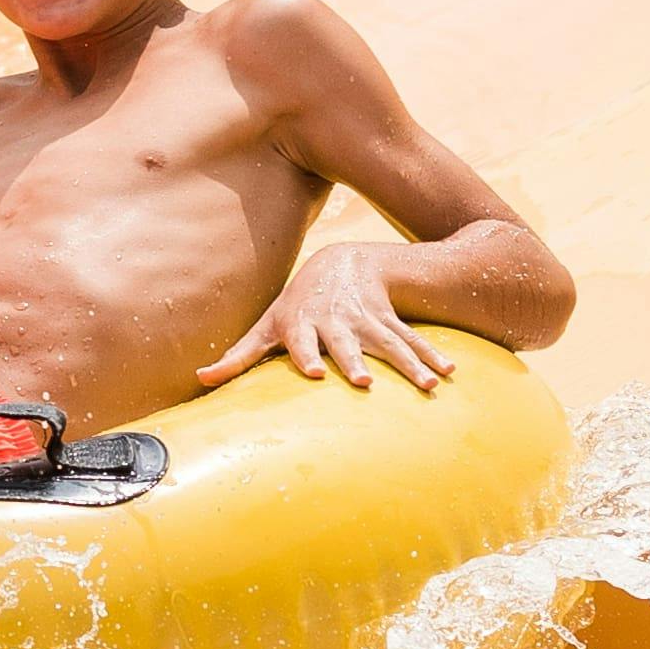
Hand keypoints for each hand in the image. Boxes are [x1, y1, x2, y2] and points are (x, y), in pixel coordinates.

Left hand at [198, 245, 453, 396]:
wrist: (343, 263)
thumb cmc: (298, 304)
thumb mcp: (269, 324)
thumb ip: (240, 356)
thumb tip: (201, 381)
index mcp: (303, 324)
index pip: (302, 340)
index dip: (308, 355)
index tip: (315, 374)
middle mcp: (336, 321)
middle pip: (347, 344)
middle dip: (356, 361)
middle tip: (364, 383)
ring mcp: (367, 320)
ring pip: (389, 343)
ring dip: (408, 364)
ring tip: (427, 385)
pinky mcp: (391, 320)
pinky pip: (414, 339)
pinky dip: (432, 355)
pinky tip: (448, 372)